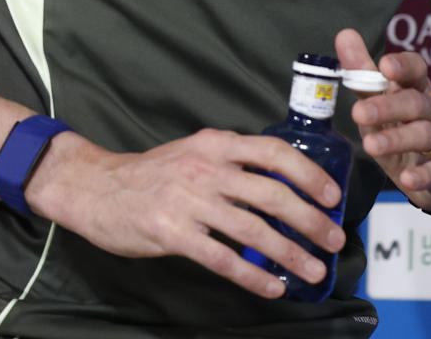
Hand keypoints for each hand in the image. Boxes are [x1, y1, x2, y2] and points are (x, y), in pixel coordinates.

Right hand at [25, 127, 344, 298]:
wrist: (95, 188)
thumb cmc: (151, 174)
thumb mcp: (194, 152)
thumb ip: (232, 163)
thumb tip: (282, 185)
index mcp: (216, 144)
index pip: (274, 152)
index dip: (308, 175)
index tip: (332, 196)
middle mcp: (207, 168)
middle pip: (272, 194)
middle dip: (311, 220)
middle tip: (335, 240)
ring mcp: (189, 201)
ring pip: (253, 230)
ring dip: (290, 253)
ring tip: (313, 270)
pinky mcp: (173, 233)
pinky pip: (222, 258)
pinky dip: (252, 275)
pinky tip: (272, 286)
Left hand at [335, 28, 430, 211]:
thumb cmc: (404, 127)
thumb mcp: (382, 100)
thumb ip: (364, 73)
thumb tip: (344, 34)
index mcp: (417, 89)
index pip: (415, 69)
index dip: (402, 66)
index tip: (383, 66)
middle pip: (413, 102)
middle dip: (387, 106)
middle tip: (358, 112)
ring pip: (423, 134)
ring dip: (397, 139)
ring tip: (371, 145)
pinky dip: (423, 176)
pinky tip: (408, 179)